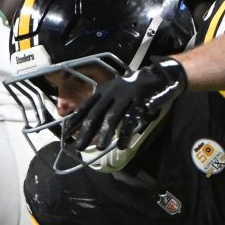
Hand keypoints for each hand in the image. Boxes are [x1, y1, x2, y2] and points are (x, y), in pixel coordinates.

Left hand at [65, 58, 188, 155]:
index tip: (65, 135)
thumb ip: (102, 106)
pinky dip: (126, 134)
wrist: (159, 77)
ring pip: (112, 117)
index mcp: (103, 91)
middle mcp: (112, 93)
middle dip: (85, 132)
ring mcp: (126, 97)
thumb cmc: (133, 89)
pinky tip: (121, 145)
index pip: (85, 107)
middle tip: (78, 147)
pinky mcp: (140, 103)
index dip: (75, 121)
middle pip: (95, 114)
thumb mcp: (113, 93)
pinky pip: (131, 120)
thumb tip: (86, 125)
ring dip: (104, 133)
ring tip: (98, 148)